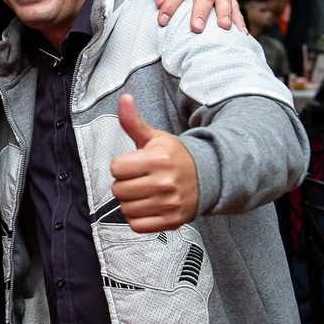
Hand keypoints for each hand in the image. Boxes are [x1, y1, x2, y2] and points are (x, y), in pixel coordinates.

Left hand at [109, 94, 198, 232]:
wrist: (207, 177)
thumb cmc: (174, 156)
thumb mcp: (154, 137)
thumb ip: (133, 122)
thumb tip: (124, 98)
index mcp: (157, 159)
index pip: (116, 168)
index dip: (121, 166)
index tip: (133, 165)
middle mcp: (164, 183)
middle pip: (118, 190)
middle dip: (124, 184)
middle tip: (139, 179)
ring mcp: (169, 204)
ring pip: (126, 209)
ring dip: (130, 202)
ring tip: (145, 193)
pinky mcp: (172, 221)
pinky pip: (137, 225)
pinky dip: (138, 218)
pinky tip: (148, 207)